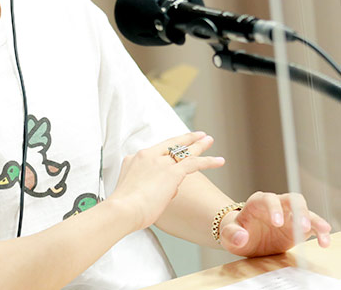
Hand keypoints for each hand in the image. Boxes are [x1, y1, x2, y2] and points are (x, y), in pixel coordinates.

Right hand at [109, 131, 224, 231]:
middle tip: (197, 135)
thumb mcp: (129, 189)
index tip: (175, 146)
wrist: (123, 209)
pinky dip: (209, 161)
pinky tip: (220, 161)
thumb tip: (160, 191)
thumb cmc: (123, 207)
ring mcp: (159, 162)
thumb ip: (143, 185)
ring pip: (184, 151)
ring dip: (198, 145)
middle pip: (170, 144)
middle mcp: (147, 156)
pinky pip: (194, 162)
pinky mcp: (172, 172)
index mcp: (134, 159)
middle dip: (185, 139)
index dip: (166, 149)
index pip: (153, 152)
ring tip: (209, 140)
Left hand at [219, 191, 331, 256]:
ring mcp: (289, 215)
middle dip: (299, 210)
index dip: (274, 208)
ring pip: (306, 211)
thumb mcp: (228, 235)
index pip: (268, 199)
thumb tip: (241, 236)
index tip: (277, 223)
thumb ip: (232, 234)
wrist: (246, 239)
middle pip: (291, 199)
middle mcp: (276, 205)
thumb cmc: (236, 233)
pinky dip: (320, 232)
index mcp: (257, 202)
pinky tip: (324, 242)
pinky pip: (313, 226)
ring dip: (315, 220)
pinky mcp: (299, 226)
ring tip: (323, 232)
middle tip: (303, 227)